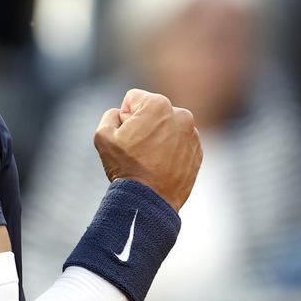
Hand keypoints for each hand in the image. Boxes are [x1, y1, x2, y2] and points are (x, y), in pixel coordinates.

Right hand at [93, 88, 201, 210]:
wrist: (149, 201)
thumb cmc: (125, 168)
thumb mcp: (103, 136)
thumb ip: (110, 115)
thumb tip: (121, 114)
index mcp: (158, 104)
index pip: (133, 99)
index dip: (124, 117)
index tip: (126, 136)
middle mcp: (181, 114)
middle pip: (153, 111)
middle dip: (144, 124)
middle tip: (138, 149)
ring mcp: (192, 134)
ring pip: (168, 127)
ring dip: (159, 137)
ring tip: (150, 159)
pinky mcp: (198, 151)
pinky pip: (180, 142)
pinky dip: (171, 150)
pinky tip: (161, 166)